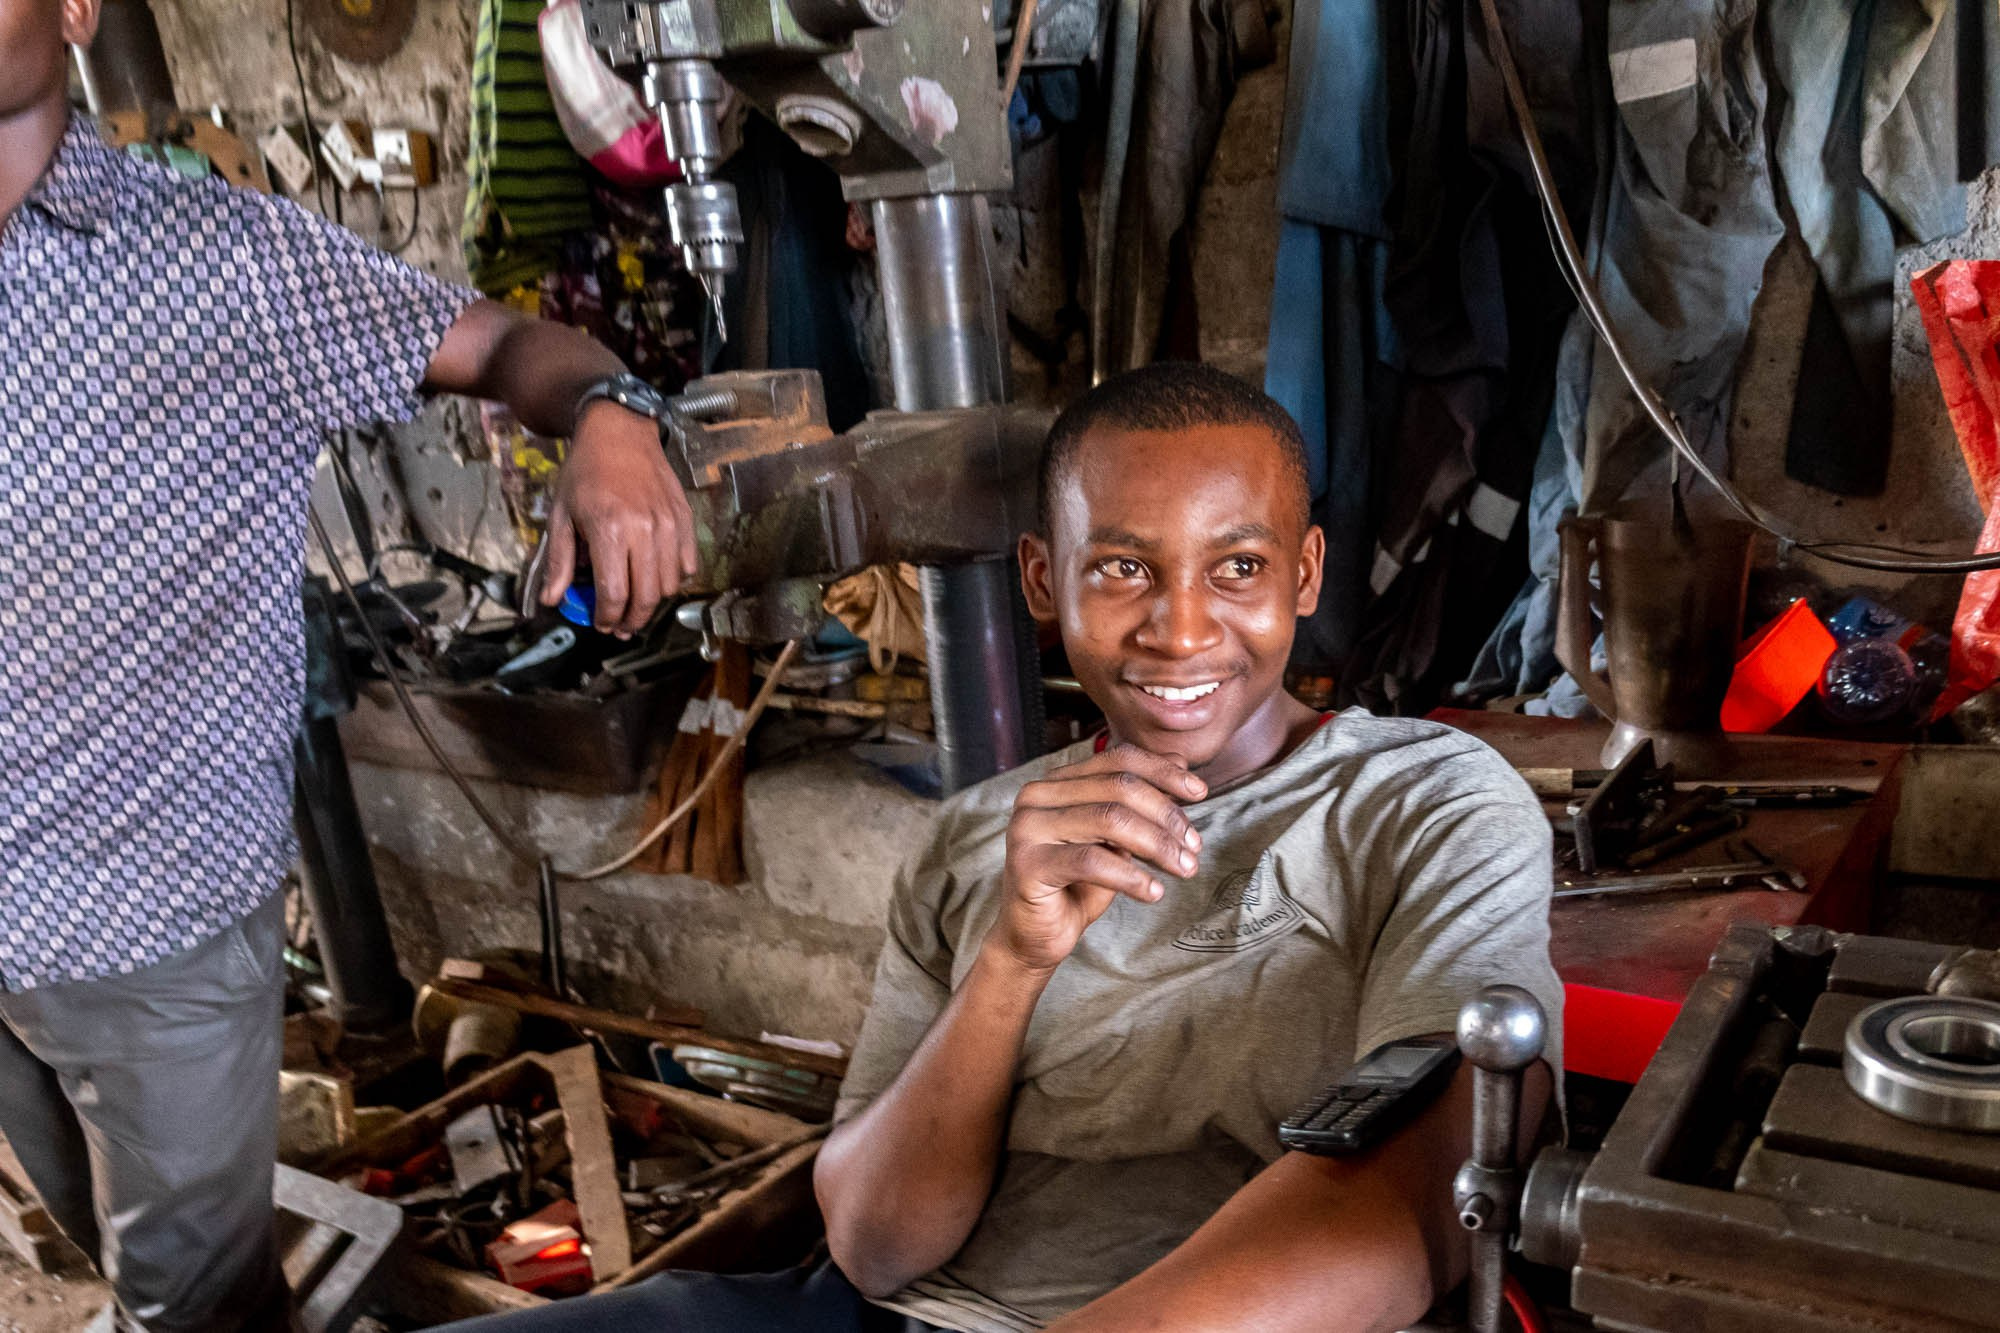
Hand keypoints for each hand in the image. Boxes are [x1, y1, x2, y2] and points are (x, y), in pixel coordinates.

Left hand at [538, 401, 698, 636]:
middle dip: (632, 620)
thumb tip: (551, 600)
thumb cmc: (585, 471)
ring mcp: (669, 526)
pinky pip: (686, 564)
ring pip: (670, 585)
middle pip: (647, 597)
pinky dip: (673, 579)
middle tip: (621, 625)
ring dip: (653, 602)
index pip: (615, 594)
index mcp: (609, 530)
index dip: (607, 618)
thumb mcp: (561, 514)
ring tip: (637, 602)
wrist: (620, 432)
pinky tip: (656, 577)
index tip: (601, 624)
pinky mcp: (685, 520)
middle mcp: (644, 531)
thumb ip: (558, 561)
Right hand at [989, 745, 1207, 974]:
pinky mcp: (1028, 864)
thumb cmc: (1076, 887)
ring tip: (1184, 868)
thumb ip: (1139, 804)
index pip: (1118, 759)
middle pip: (1118, 788)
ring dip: (1157, 845)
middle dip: (1166, 816)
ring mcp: (1027, 828)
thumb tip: (1182, 764)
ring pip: (1109, 820)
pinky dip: (1131, 876)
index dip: (1163, 772)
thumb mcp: (1115, 840)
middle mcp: (1036, 796)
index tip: (1199, 794)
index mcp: (1057, 782)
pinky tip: (1153, 892)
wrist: (1035, 937)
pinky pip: (1092, 861)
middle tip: (1194, 846)